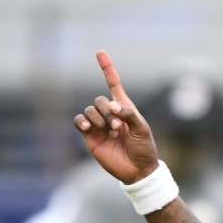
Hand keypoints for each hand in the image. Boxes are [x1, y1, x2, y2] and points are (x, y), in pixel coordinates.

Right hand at [74, 50, 160, 184]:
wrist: (137, 170)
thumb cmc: (144, 148)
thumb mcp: (142, 129)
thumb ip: (129, 114)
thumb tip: (112, 106)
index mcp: (124, 108)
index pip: (113, 83)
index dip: (107, 68)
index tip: (100, 52)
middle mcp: (109, 114)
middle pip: (99, 100)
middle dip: (107, 111)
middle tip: (118, 127)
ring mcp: (98, 125)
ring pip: (89, 110)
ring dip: (99, 120)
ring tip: (111, 133)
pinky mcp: (89, 136)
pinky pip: (79, 121)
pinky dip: (82, 122)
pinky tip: (89, 128)